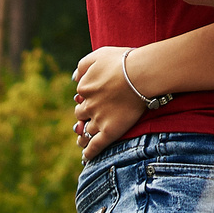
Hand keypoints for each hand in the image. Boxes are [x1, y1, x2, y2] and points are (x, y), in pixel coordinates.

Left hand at [72, 46, 148, 160]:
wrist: (140, 74)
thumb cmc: (123, 61)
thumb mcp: (98, 55)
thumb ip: (82, 65)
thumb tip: (73, 78)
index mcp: (84, 88)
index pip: (81, 96)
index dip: (88, 98)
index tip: (95, 99)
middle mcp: (88, 105)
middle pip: (81, 114)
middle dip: (84, 116)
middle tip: (87, 119)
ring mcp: (99, 119)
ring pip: (86, 132)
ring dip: (82, 136)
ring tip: (81, 141)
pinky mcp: (110, 131)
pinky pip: (95, 145)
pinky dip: (89, 152)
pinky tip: (86, 158)